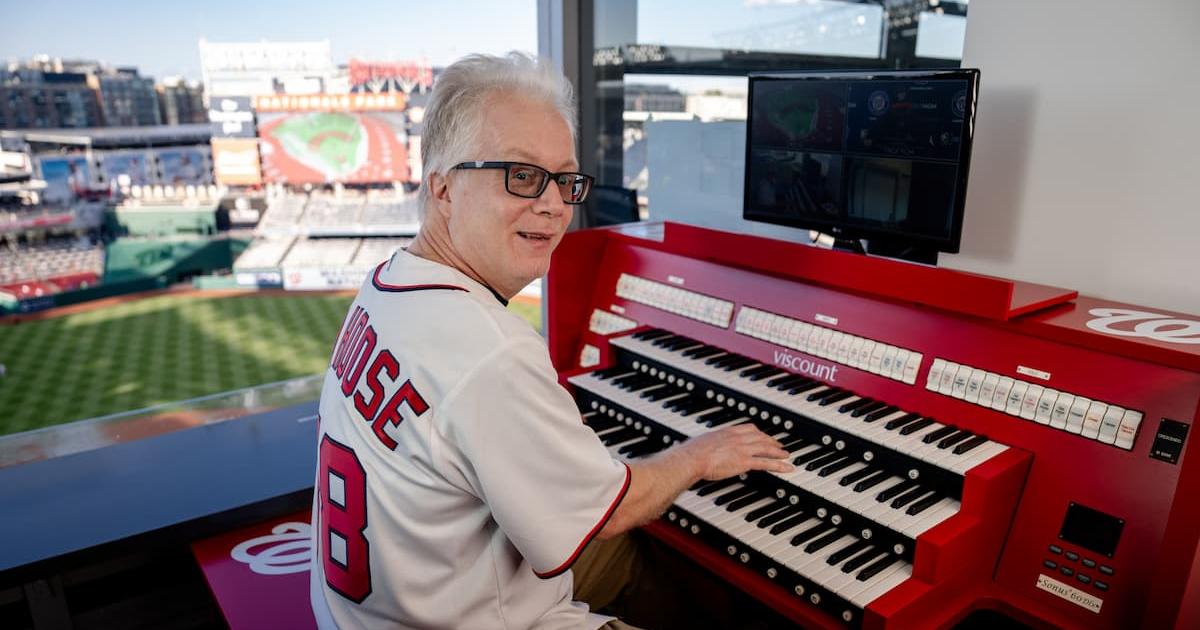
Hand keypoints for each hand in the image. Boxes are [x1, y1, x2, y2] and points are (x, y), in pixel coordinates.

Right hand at [679, 424, 793, 480]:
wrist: (692, 458)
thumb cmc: (692, 452)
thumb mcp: (703, 442)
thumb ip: (710, 444)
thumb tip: (706, 448)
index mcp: (728, 431)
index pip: (750, 428)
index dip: (760, 433)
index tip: (765, 436)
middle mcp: (738, 438)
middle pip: (761, 438)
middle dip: (773, 442)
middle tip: (780, 446)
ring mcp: (743, 449)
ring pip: (767, 449)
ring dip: (779, 452)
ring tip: (787, 456)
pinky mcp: (744, 461)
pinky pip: (766, 463)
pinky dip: (779, 465)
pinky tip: (787, 468)